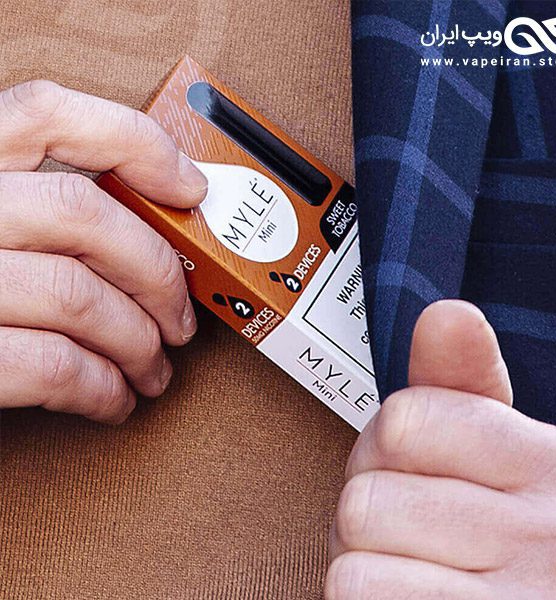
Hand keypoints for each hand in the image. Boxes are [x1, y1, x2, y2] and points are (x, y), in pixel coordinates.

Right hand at [0, 80, 207, 423]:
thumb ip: (39, 211)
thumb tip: (153, 223)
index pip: (46, 114)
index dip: (134, 143)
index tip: (190, 188)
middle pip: (82, 214)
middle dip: (157, 274)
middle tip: (180, 317)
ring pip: (78, 297)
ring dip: (138, 343)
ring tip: (152, 367)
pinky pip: (54, 367)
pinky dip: (102, 389)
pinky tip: (113, 397)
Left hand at [326, 300, 555, 598]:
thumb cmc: (536, 534)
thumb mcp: (519, 454)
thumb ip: (467, 385)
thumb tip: (446, 312)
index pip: (403, 422)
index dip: (381, 447)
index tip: (406, 467)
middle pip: (365, 499)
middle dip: (366, 515)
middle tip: (404, 532)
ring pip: (353, 564)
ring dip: (362, 569)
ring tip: (408, 572)